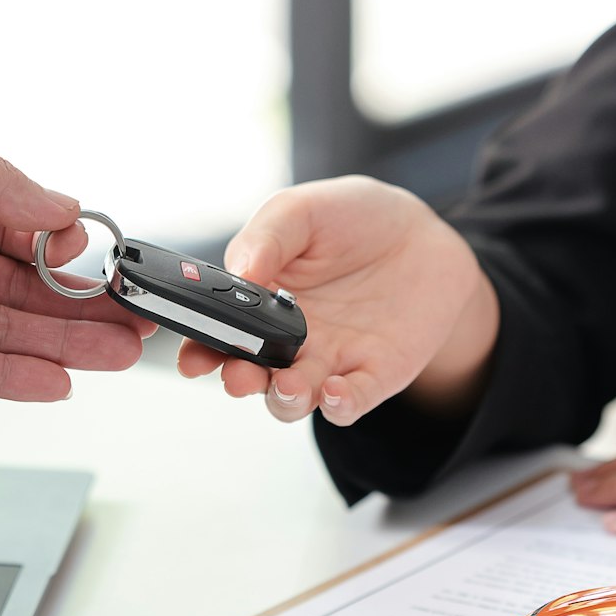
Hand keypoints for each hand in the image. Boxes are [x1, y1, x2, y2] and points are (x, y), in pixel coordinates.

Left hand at [0, 108, 147, 399]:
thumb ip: (4, 188)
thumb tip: (67, 217)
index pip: (18, 237)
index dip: (63, 257)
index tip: (102, 268)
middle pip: (17, 293)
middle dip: (78, 311)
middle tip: (133, 326)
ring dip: (58, 347)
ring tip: (116, 356)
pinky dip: (3, 378)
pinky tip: (55, 383)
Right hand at [176, 176, 498, 424]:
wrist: (422, 234)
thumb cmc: (354, 218)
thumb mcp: (301, 210)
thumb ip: (265, 238)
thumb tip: (239, 271)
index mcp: (258, 302)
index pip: (219, 335)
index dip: (201, 351)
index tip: (193, 357)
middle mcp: (287, 340)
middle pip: (252, 375)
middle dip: (240, 381)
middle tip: (239, 376)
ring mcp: (328, 361)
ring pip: (293, 399)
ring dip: (284, 399)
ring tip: (287, 384)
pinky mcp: (371, 375)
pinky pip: (347, 403)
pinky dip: (337, 405)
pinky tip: (334, 391)